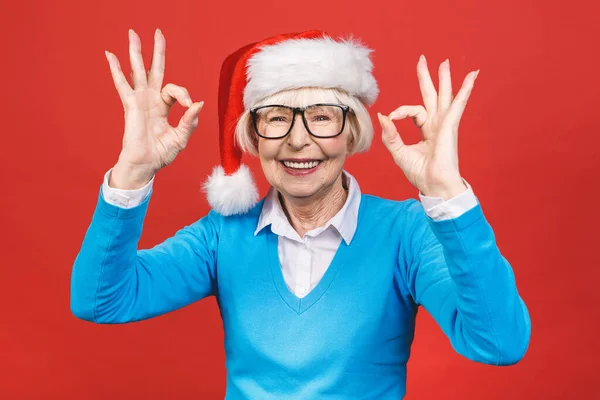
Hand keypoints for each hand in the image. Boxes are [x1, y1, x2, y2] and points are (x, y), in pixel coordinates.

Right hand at [105, 29, 203, 186]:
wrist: (146, 165)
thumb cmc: (161, 153)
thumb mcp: (181, 137)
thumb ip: (190, 121)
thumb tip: (198, 104)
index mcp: (163, 107)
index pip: (174, 90)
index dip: (184, 94)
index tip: (190, 106)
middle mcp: (150, 100)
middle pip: (154, 70)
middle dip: (157, 52)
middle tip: (158, 32)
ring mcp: (140, 101)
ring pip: (138, 71)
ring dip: (136, 52)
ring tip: (132, 33)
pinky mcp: (131, 106)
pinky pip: (123, 85)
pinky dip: (116, 70)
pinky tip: (110, 55)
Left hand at [377, 55, 478, 199]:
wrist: (435, 185)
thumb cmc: (420, 173)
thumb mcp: (399, 152)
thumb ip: (391, 135)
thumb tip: (383, 116)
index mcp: (427, 130)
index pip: (413, 111)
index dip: (400, 111)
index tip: (392, 118)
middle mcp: (437, 124)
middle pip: (432, 96)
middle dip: (428, 78)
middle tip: (423, 60)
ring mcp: (445, 124)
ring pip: (445, 96)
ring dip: (445, 78)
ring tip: (444, 62)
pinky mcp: (450, 126)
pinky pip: (458, 104)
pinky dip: (465, 90)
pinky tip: (472, 76)